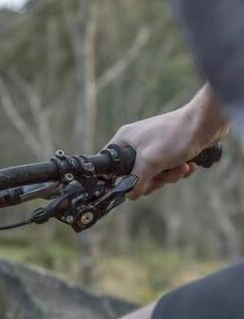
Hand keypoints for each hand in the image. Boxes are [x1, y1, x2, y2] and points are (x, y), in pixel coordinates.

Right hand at [108, 100, 227, 200]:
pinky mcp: (169, 151)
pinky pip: (167, 170)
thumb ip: (136, 181)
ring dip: (170, 175)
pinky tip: (188, 164)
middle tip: (163, 174)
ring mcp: (153, 148)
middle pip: (135, 175)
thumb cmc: (175, 136)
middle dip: (154, 179)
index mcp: (125, 140)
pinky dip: (178, 170)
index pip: (111, 165)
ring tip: (182, 166)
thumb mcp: (150, 162)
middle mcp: (136, 144)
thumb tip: (130, 195)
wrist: (207, 123)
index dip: (119, 177)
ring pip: (154, 175)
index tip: (134, 183)